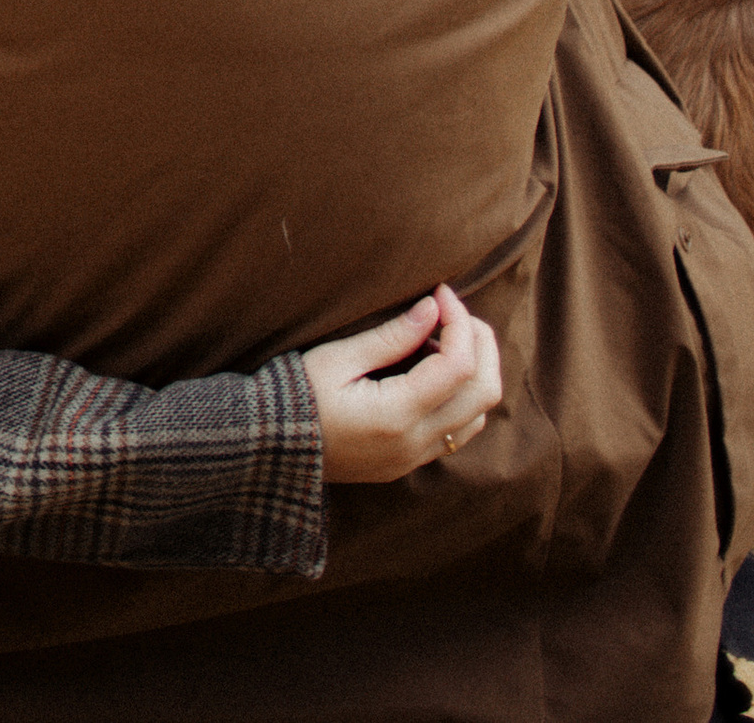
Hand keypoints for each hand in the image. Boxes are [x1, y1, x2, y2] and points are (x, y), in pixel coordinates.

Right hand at [303, 285, 502, 483]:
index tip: (441, 291)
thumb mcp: (335, 358)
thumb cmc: (295, 395)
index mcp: (397, 414)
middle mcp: (416, 442)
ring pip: (478, 416)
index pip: (457, 366)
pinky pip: (459, 431)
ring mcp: (416, 458)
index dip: (459, 322)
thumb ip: (389, 338)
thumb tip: (431, 309)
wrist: (270, 445)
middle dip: (481, 344)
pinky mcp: (411, 463)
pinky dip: (462, 396)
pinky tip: (432, 372)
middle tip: (454, 310)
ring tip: (440, 339)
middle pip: (484, 393)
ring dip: (474, 372)